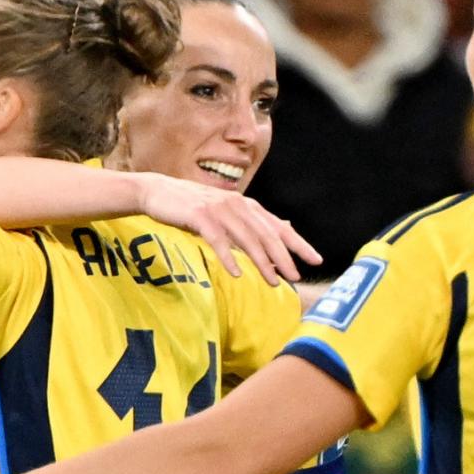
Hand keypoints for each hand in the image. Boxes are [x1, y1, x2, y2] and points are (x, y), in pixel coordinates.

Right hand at [134, 173, 321, 283]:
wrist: (157, 191)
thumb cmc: (192, 205)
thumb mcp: (226, 210)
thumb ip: (252, 220)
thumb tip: (284, 225)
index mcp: (246, 205)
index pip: (278, 226)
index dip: (298, 243)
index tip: (315, 259)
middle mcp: (237, 205)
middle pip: (266, 234)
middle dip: (283, 257)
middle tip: (296, 277)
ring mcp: (219, 210)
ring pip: (246, 239)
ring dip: (261, 262)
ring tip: (272, 282)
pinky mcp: (200, 216)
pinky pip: (218, 240)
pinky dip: (228, 257)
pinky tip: (236, 273)